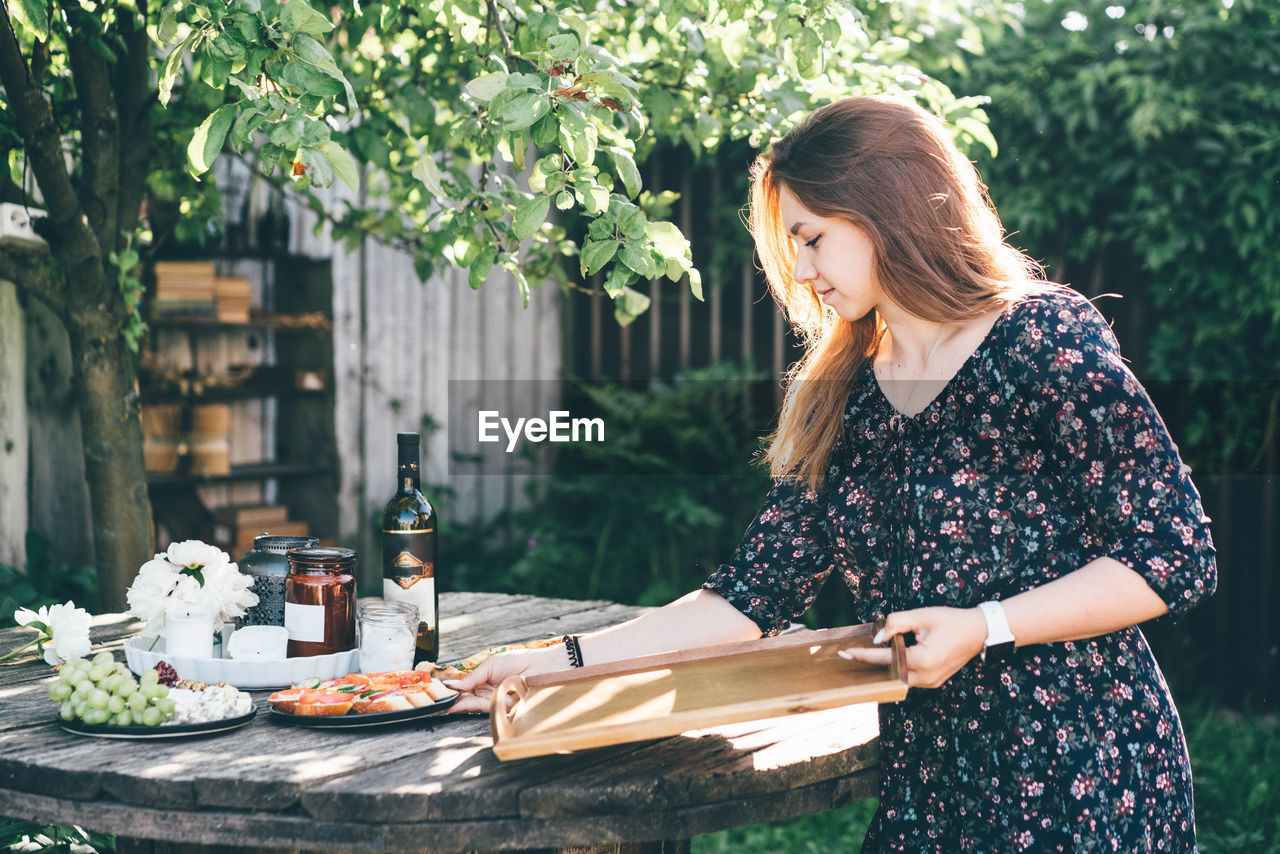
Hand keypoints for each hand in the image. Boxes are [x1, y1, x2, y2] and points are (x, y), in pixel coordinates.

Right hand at [443, 645, 565, 713]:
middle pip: (466, 698)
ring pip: (472, 705)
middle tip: (437, 700)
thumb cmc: (519, 661)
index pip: (466, 687)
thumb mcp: (490, 665)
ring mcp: (494, 701)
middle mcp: (488, 691)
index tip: (440, 691)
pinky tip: (457, 706)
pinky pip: (483, 709)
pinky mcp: (501, 708)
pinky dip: (469, 707)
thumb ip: (471, 677)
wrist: (540, 667)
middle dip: (452, 700)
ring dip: (457, 705)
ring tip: (443, 704)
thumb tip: (452, 684)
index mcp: (485, 680)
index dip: (453, 690)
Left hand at [838, 606, 987, 688]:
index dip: (864, 655)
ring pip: (900, 677)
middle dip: (872, 663)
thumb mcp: (922, 615)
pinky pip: (910, 678)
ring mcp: (931, 682)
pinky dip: (899, 668)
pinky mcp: (934, 682)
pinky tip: (890, 657)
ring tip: (868, 654)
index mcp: (924, 659)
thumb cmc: (951, 621)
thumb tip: (878, 637)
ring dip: (887, 666)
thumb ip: (896, 623)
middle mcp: (927, 676)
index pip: (887, 659)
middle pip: (891, 673)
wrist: (979, 632)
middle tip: (851, 654)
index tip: (846, 654)